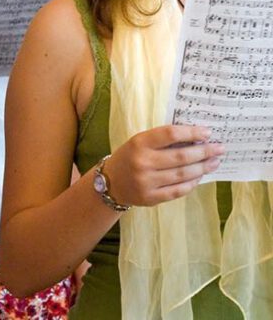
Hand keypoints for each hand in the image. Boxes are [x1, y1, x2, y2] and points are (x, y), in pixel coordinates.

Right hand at [104, 125, 223, 206]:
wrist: (110, 182)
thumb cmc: (129, 157)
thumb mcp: (139, 142)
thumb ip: (161, 140)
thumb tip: (194, 138)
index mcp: (139, 143)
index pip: (170, 134)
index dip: (191, 132)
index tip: (207, 132)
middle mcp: (143, 162)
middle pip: (181, 156)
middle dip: (204, 151)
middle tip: (219, 148)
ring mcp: (147, 181)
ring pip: (182, 174)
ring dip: (202, 167)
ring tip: (214, 162)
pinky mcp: (151, 197)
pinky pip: (178, 190)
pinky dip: (192, 182)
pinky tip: (200, 176)